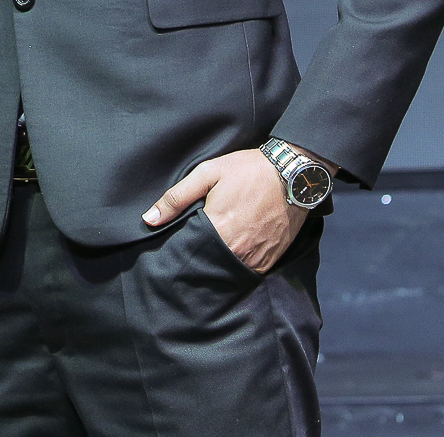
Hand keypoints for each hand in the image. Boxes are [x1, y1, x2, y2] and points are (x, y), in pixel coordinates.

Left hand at [142, 146, 316, 273]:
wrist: (294, 174)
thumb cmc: (249, 170)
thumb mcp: (208, 173)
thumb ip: (176, 197)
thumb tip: (148, 219)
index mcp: (217, 227)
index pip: (188, 252)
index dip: (178, 254)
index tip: (170, 256)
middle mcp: (236, 248)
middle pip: (207, 266)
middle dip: (196, 264)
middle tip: (187, 260)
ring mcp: (256, 256)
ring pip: (227, 273)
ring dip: (216, 269)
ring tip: (206, 261)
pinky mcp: (271, 259)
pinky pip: (248, 273)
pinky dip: (237, 269)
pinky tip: (229, 260)